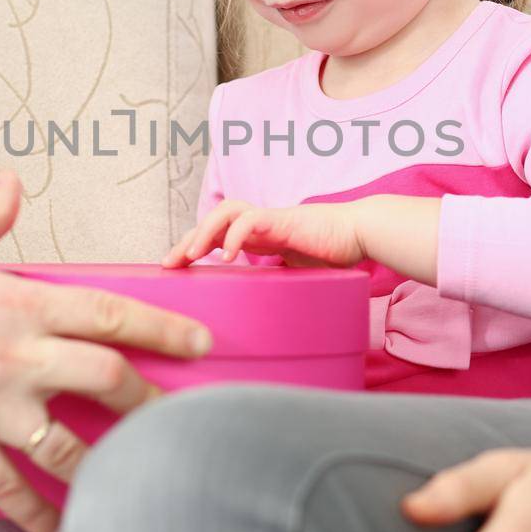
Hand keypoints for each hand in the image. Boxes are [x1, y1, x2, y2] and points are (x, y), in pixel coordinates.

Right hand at [0, 170, 213, 531]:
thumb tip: (10, 182)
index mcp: (21, 303)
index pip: (110, 314)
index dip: (164, 330)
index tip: (201, 344)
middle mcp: (16, 357)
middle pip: (107, 379)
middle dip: (149, 400)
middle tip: (176, 416)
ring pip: (68, 447)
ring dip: (106, 465)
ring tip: (135, 479)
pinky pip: (10, 490)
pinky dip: (40, 516)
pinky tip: (64, 530)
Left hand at [160, 198, 367, 268]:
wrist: (361, 234)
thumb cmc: (334, 255)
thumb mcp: (297, 277)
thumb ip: (278, 287)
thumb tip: (265, 320)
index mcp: (260, 236)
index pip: (218, 234)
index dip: (195, 247)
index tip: (176, 268)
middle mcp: (260, 225)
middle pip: (213, 221)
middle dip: (188, 240)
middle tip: (169, 263)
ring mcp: (271, 219)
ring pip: (226, 211)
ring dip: (203, 231)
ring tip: (191, 255)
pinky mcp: (283, 220)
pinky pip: (250, 219)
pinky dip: (233, 234)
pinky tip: (226, 254)